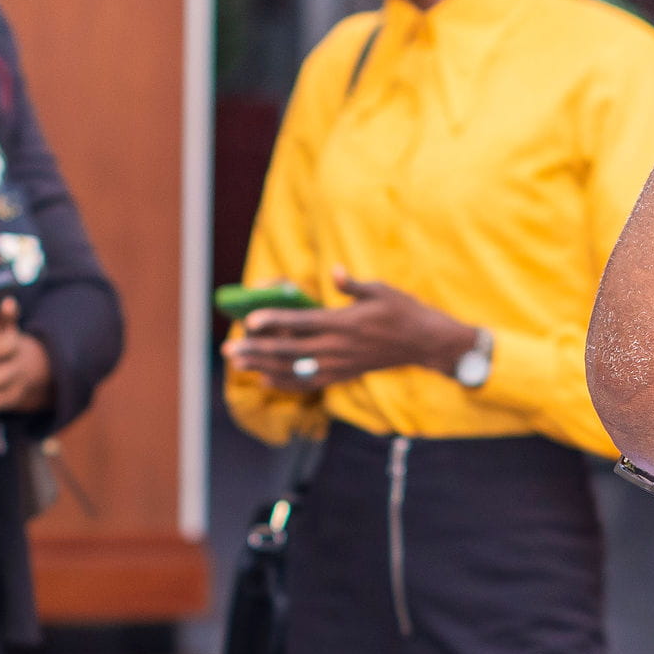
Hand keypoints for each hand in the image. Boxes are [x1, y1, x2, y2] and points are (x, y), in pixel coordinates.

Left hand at [221, 266, 475, 391]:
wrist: (424, 343)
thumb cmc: (402, 311)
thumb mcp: (380, 290)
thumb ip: (352, 284)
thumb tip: (335, 271)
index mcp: (343, 323)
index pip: (302, 323)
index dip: (274, 321)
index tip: (250, 321)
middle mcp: (337, 348)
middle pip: (289, 351)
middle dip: (257, 351)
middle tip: (230, 350)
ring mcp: (339, 365)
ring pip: (294, 370)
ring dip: (264, 367)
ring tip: (239, 364)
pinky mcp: (342, 374)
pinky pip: (309, 382)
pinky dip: (285, 382)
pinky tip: (265, 379)